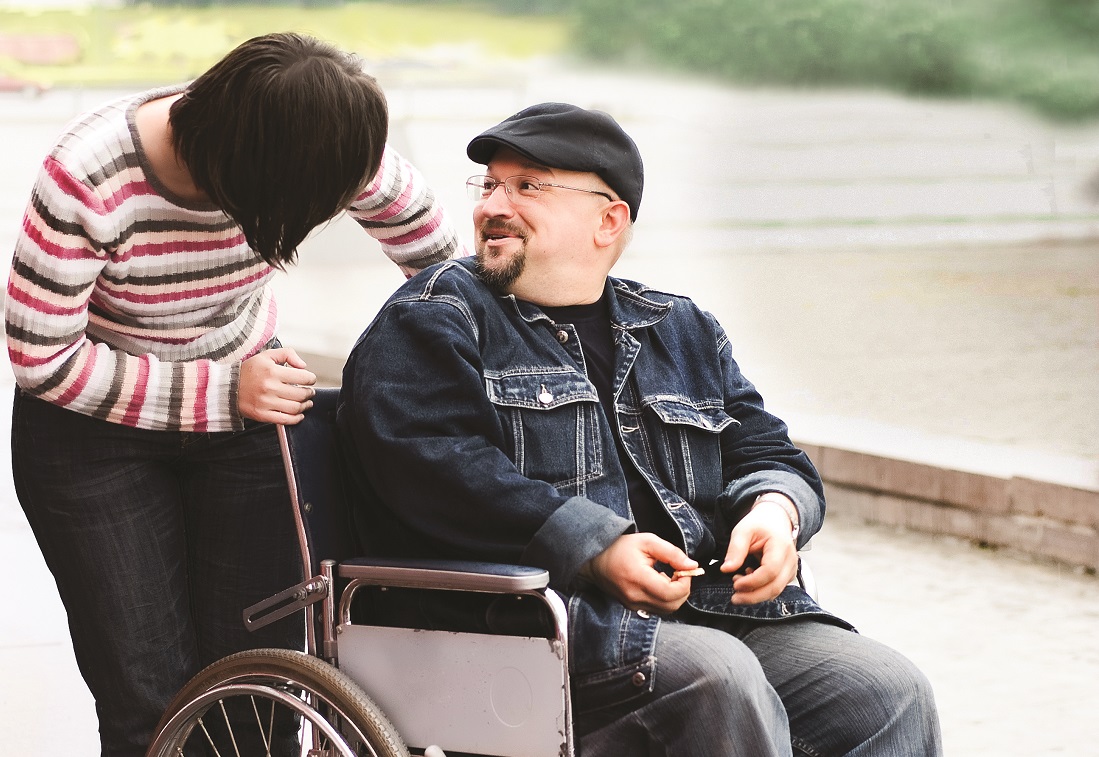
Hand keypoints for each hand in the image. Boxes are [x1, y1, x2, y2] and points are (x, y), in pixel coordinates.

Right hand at [238, 347, 317, 424]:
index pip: (302, 377)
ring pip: (295, 408)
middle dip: (309, 393)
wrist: (226, 387)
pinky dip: (296, 419)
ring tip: (306, 402)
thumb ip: (287, 354)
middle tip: (310, 392)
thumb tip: (303, 365)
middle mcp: (270, 387)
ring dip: (305, 406)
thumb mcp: (266, 356)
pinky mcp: (262, 415)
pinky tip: (299, 415)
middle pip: (301, 394)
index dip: (311, 379)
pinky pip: (285, 420)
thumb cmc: (248, 371)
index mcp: (272, 371)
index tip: (310, 380)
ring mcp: (266, 403)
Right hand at [584, 532, 698, 615]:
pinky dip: (666, 599)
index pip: (670, 593)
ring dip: (675, 596)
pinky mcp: (632, 608)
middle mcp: (634, 597)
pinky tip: (660, 583)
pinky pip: (658, 609)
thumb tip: (692, 566)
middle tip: (679, 573)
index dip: (685, 583)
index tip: (684, 570)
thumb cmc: (621, 547)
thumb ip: (672, 553)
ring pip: (667, 610)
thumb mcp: (648, 541)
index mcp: (637, 578)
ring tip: (669, 577)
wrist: (596, 560)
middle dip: (683, 590)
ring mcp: (633, 605)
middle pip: (672, 605)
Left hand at [721, 497, 798, 604]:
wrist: (775, 519)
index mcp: (780, 546)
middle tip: (735, 597)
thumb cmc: (760, 524)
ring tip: (738, 584)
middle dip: (753, 596)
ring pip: (776, 591)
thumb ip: (736, 549)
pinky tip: (748, 580)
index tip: (735, 583)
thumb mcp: (743, 530)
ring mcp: (791, 569)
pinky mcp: (787, 575)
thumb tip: (726, 569)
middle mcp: (790, 560)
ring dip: (756, 594)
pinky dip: (760, 590)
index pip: (770, 571)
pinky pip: (775, 588)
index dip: (752, 581)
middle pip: (775, 586)